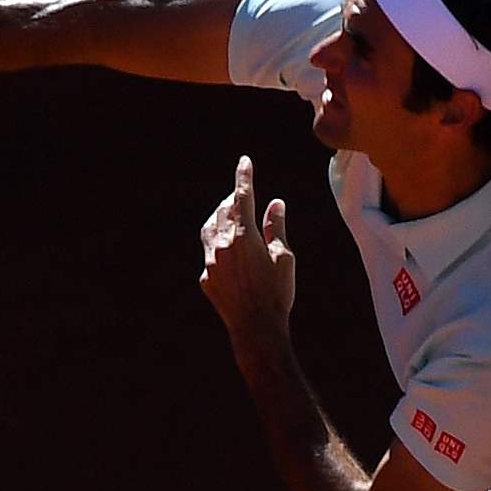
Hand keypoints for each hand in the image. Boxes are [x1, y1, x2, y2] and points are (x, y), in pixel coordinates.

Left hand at [196, 155, 294, 340]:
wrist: (256, 329)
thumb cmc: (276, 293)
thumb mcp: (283, 258)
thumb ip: (276, 228)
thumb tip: (276, 203)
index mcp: (244, 236)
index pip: (243, 196)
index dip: (244, 176)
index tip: (244, 161)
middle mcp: (222, 245)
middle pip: (224, 210)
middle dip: (233, 199)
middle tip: (242, 196)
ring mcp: (210, 262)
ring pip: (209, 228)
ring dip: (219, 218)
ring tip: (229, 217)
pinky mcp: (206, 278)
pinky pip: (209, 254)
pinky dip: (217, 246)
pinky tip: (227, 253)